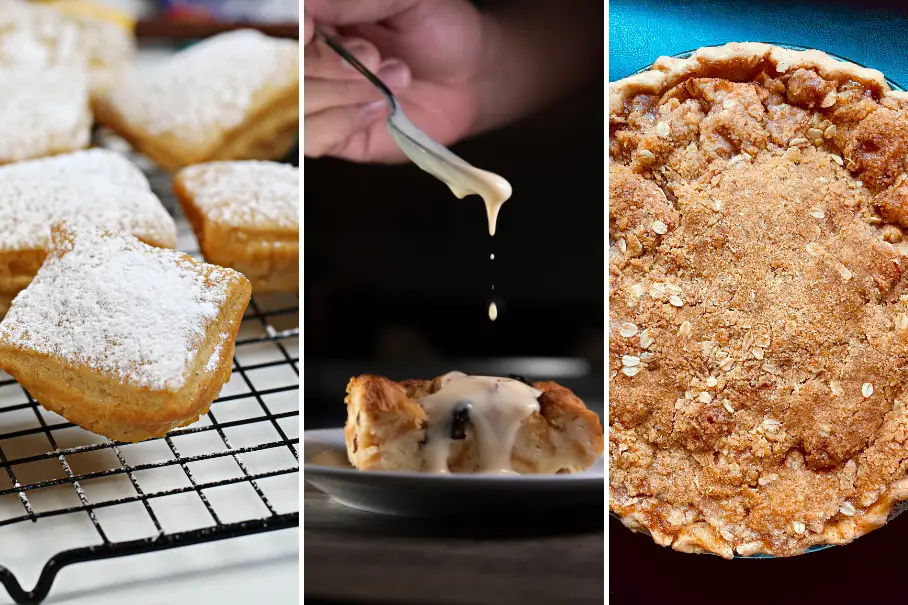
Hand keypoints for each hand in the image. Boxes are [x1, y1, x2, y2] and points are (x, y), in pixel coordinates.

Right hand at [304, 0, 494, 162]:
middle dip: (331, 65)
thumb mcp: (405, 0)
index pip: (287, 29)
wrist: (472, 76)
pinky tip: (379, 108)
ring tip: (392, 78)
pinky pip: (314, 139)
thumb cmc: (441, 28)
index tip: (312, 27)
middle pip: (288, 71)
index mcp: (321, 20)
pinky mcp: (337, 137)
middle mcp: (313, 61)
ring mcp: (322, 101)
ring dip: (341, 94)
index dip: (296, 32)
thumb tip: (306, 5)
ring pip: (296, 107)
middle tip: (375, 56)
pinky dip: (343, 122)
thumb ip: (355, 2)